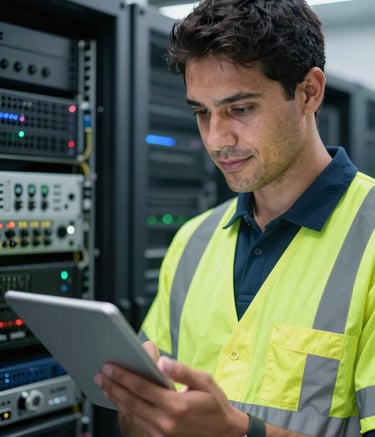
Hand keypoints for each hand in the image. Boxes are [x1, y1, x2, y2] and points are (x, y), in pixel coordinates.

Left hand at [94, 356, 247, 436]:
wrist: (224, 432)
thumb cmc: (214, 403)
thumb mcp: (204, 381)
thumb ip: (181, 371)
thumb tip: (162, 362)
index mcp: (175, 405)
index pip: (142, 388)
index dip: (124, 376)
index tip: (110, 367)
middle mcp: (165, 422)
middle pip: (131, 401)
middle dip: (114, 386)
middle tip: (100, 374)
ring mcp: (160, 434)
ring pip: (131, 414)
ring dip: (116, 398)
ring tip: (105, 385)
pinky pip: (137, 423)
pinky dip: (125, 411)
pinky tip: (119, 400)